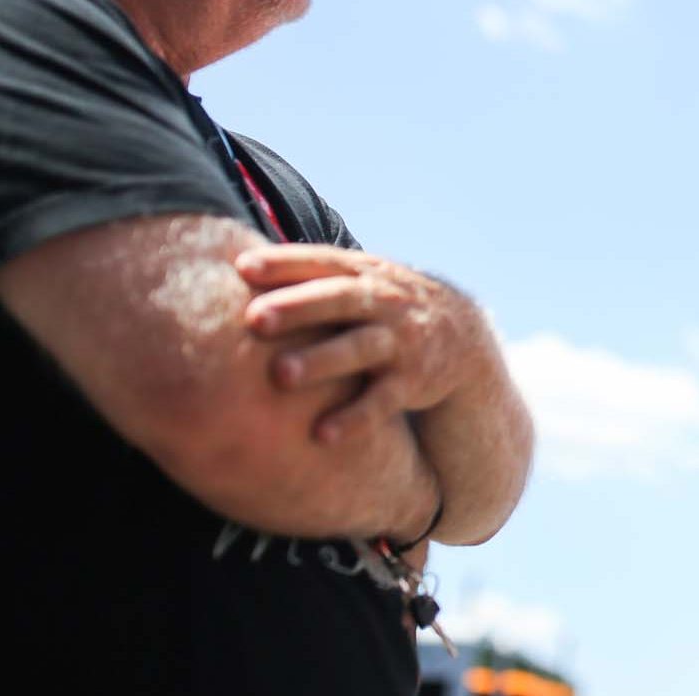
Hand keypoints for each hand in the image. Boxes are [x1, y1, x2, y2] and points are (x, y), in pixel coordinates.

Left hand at [236, 245, 492, 444]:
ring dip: (322, 361)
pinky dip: (354, 418)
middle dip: (298, 308)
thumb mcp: (362, 280)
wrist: (462, 335)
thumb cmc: (386, 307)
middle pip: (339, 301)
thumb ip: (314, 274)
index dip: (285, 263)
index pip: (322, 262)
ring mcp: (401, 342)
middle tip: (254, 319)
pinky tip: (321, 434)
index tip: (242, 268)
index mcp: (365, 274)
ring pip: (360, 348)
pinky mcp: (413, 381)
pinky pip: (382, 401)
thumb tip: (237, 265)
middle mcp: (384, 303)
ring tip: (281, 376)